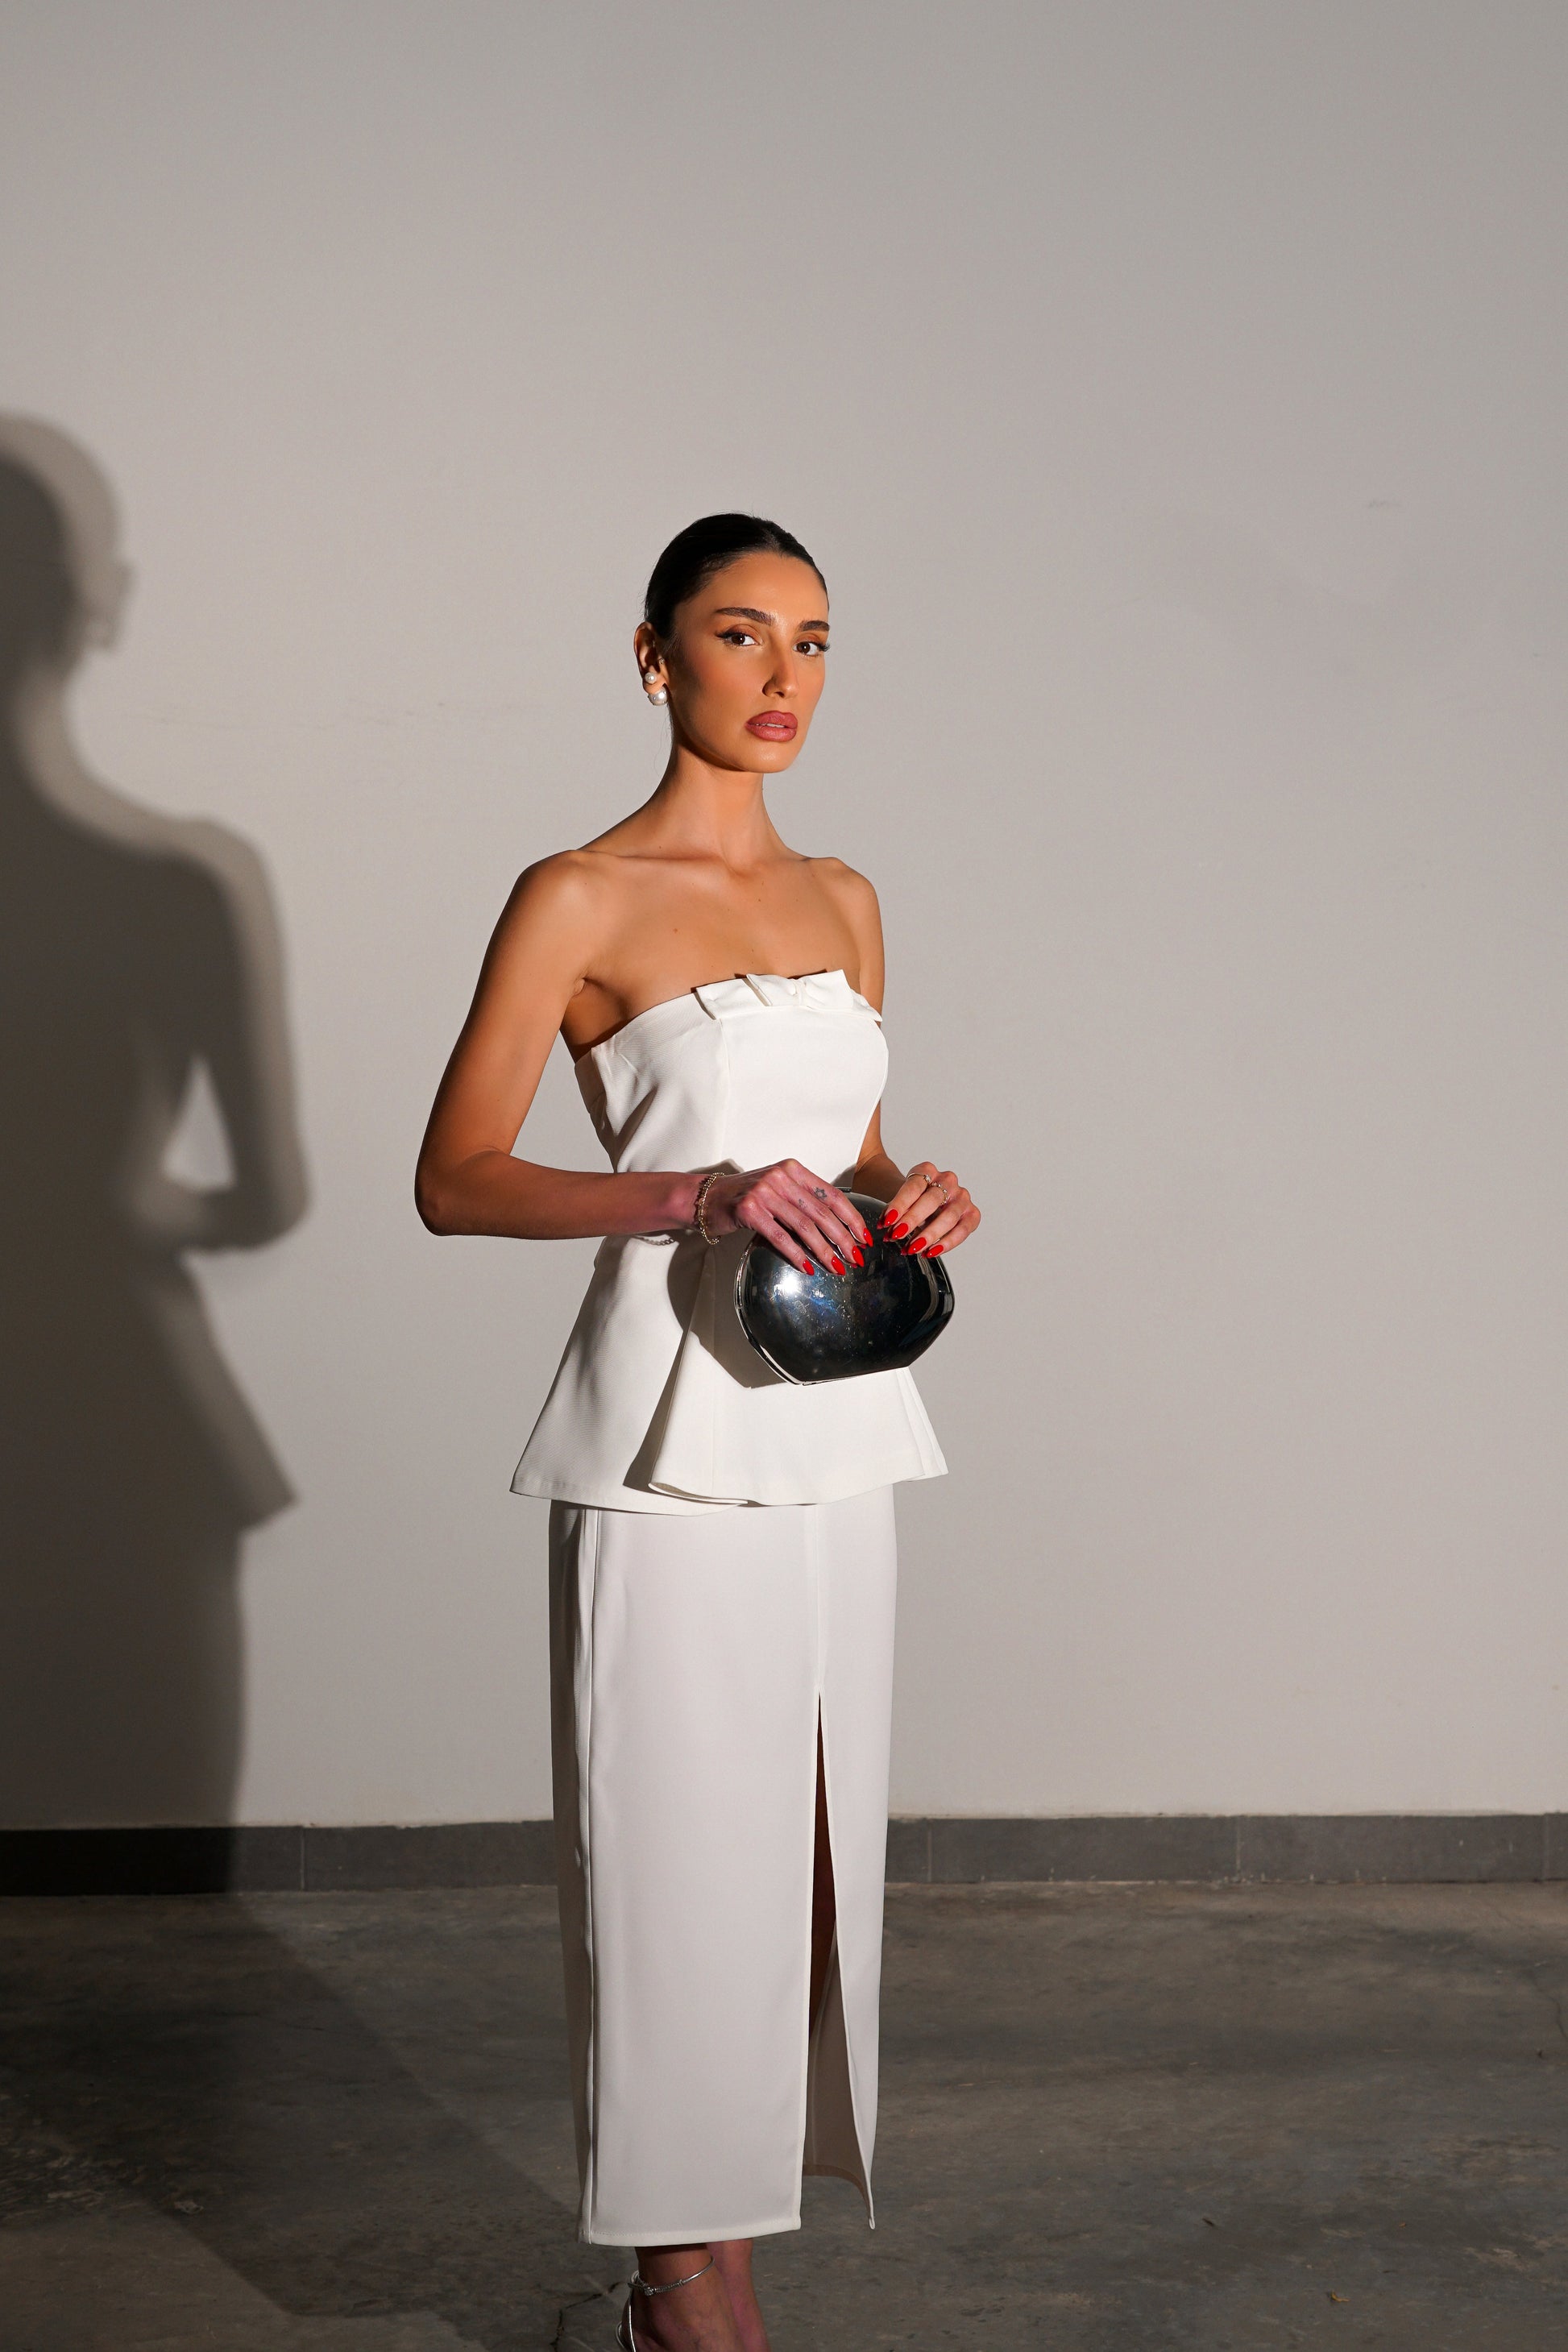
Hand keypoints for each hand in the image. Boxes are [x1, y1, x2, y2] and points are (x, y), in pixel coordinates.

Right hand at [700, 1159, 873, 1277]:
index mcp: (793, 1170)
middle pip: (822, 1213)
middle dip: (843, 1239)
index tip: (864, 1237)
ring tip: (836, 1267)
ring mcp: (764, 1192)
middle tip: (855, 1258)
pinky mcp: (749, 1210)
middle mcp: (781, 1177)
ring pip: (805, 1227)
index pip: (832, 1195)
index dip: (851, 1218)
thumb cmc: (745, 1195)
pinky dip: (797, 1255)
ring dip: (824, 1251)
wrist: (707, 1197)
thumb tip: (838, 1226)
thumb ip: (804, 1199)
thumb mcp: (778, 1188)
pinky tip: (808, 1268)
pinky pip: (781, 1238)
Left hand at [877, 1162, 979, 1257]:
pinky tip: (931, 1252)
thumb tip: (888, 1230)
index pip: (914, 1186)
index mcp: (927, 1170)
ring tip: (913, 1248)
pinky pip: (962, 1230)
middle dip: (913, 1219)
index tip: (887, 1220)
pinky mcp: (972, 1214)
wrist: (924, 1201)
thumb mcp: (901, 1201)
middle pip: (932, 1200)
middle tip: (898, 1235)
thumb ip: (896, 1212)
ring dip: (929, 1234)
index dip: (900, 1204)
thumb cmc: (911, 1201)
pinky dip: (947, 1243)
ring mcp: (962, 1196)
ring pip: (949, 1217)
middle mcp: (948, 1180)